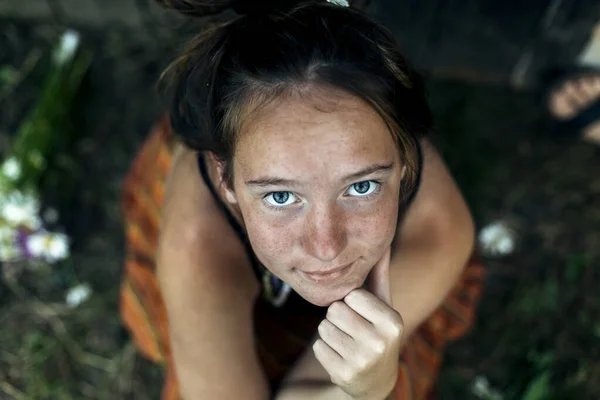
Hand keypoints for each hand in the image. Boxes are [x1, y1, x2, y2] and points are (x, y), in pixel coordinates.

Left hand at [313, 248, 403, 399]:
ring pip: (324, 328)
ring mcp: (362, 362)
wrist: (375, 380)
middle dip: (339, 317)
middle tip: (353, 329)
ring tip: (348, 342)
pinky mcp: (344, 376)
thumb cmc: (376, 330)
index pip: (352, 295)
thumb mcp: (382, 304)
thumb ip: (379, 273)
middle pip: (335, 310)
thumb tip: (380, 242)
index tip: (363, 314)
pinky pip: (318, 347)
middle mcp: (380, 343)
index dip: (352, 301)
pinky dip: (325, 350)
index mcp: (393, 321)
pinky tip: (341, 356)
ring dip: (330, 332)